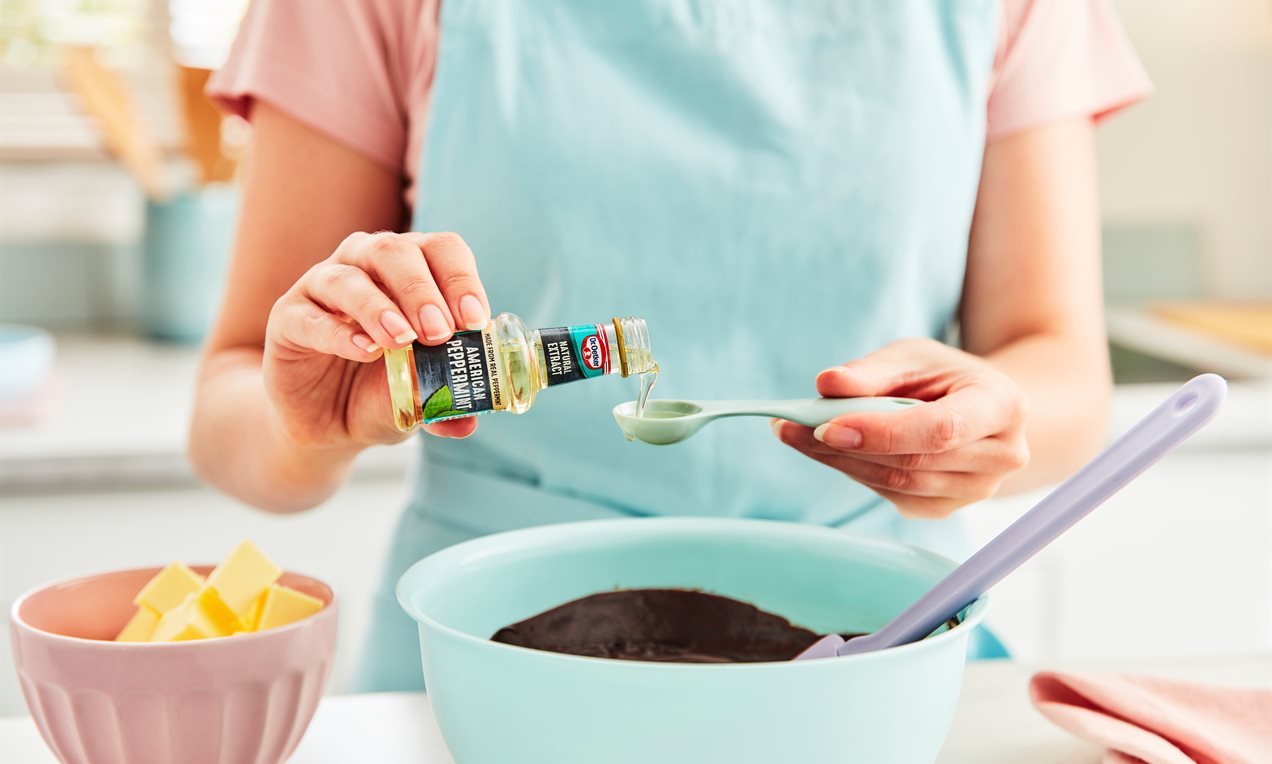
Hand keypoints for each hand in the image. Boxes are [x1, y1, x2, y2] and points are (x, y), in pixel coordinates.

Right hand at [263, 231, 489, 449]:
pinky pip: (311, 317)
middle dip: (421, 291)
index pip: (441, 250)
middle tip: (438, 332)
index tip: (475, 320)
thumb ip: (445, 403)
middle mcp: (366, 264)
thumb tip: (468, 423)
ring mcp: (322, 286)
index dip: (461, 279)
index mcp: (412, 268)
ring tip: (402, 340)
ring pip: (349, 278)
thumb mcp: (421, 399)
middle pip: (393, 251)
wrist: (328, 422)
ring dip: (379, 308)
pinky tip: (364, 352)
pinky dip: (339, 334)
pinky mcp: (288, 317)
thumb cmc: (384, 392)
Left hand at [773, 338, 1029, 518]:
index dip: (882, 432)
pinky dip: (851, 471)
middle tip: (787, 425)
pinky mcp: (944, 508)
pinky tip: (822, 450)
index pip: (940, 430)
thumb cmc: (946, 377)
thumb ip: (873, 372)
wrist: (982, 409)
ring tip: (792, 433)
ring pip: (896, 483)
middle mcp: (999, 456)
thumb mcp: (914, 356)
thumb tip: (827, 384)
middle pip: (912, 462)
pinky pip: (890, 494)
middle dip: (842, 447)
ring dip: (837, 461)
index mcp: (1001, 407)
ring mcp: (975, 491)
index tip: (827, 426)